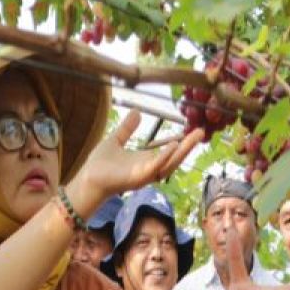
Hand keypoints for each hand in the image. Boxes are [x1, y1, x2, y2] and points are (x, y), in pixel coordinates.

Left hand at [68, 110, 201, 208]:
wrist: (88, 178)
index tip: (191, 130)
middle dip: (189, 146)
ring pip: (169, 163)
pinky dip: (165, 157)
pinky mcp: (138, 178)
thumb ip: (127, 129)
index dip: (180, 141)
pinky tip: (174, 145)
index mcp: (145, 160)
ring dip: (183, 151)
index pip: (168, 151)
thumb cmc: (100, 164)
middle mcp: (149, 168)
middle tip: (202, 132)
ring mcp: (145, 174)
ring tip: (195, 137)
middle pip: (174, 158)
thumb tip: (137, 111)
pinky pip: (155, 167)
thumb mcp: (116, 140)